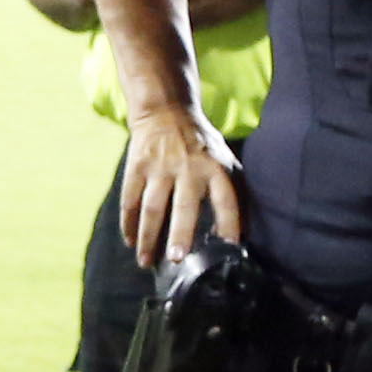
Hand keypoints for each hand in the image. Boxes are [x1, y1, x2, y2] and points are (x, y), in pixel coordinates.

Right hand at [118, 106, 242, 261]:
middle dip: (180, 234)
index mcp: (215, 168)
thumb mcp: (224, 158)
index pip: (226, 199)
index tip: (231, 247)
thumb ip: (232, 188)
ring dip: (148, 237)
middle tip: (177, 260)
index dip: (230, 223)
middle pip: (183, 206)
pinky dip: (128, 223)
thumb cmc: (201, 143)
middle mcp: (188, 168)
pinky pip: (130, 199)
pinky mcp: (137, 166)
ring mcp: (159, 167)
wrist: (165, 110)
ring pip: (152, 207)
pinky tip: (130, 241)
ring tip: (146, 261)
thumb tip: (243, 229)